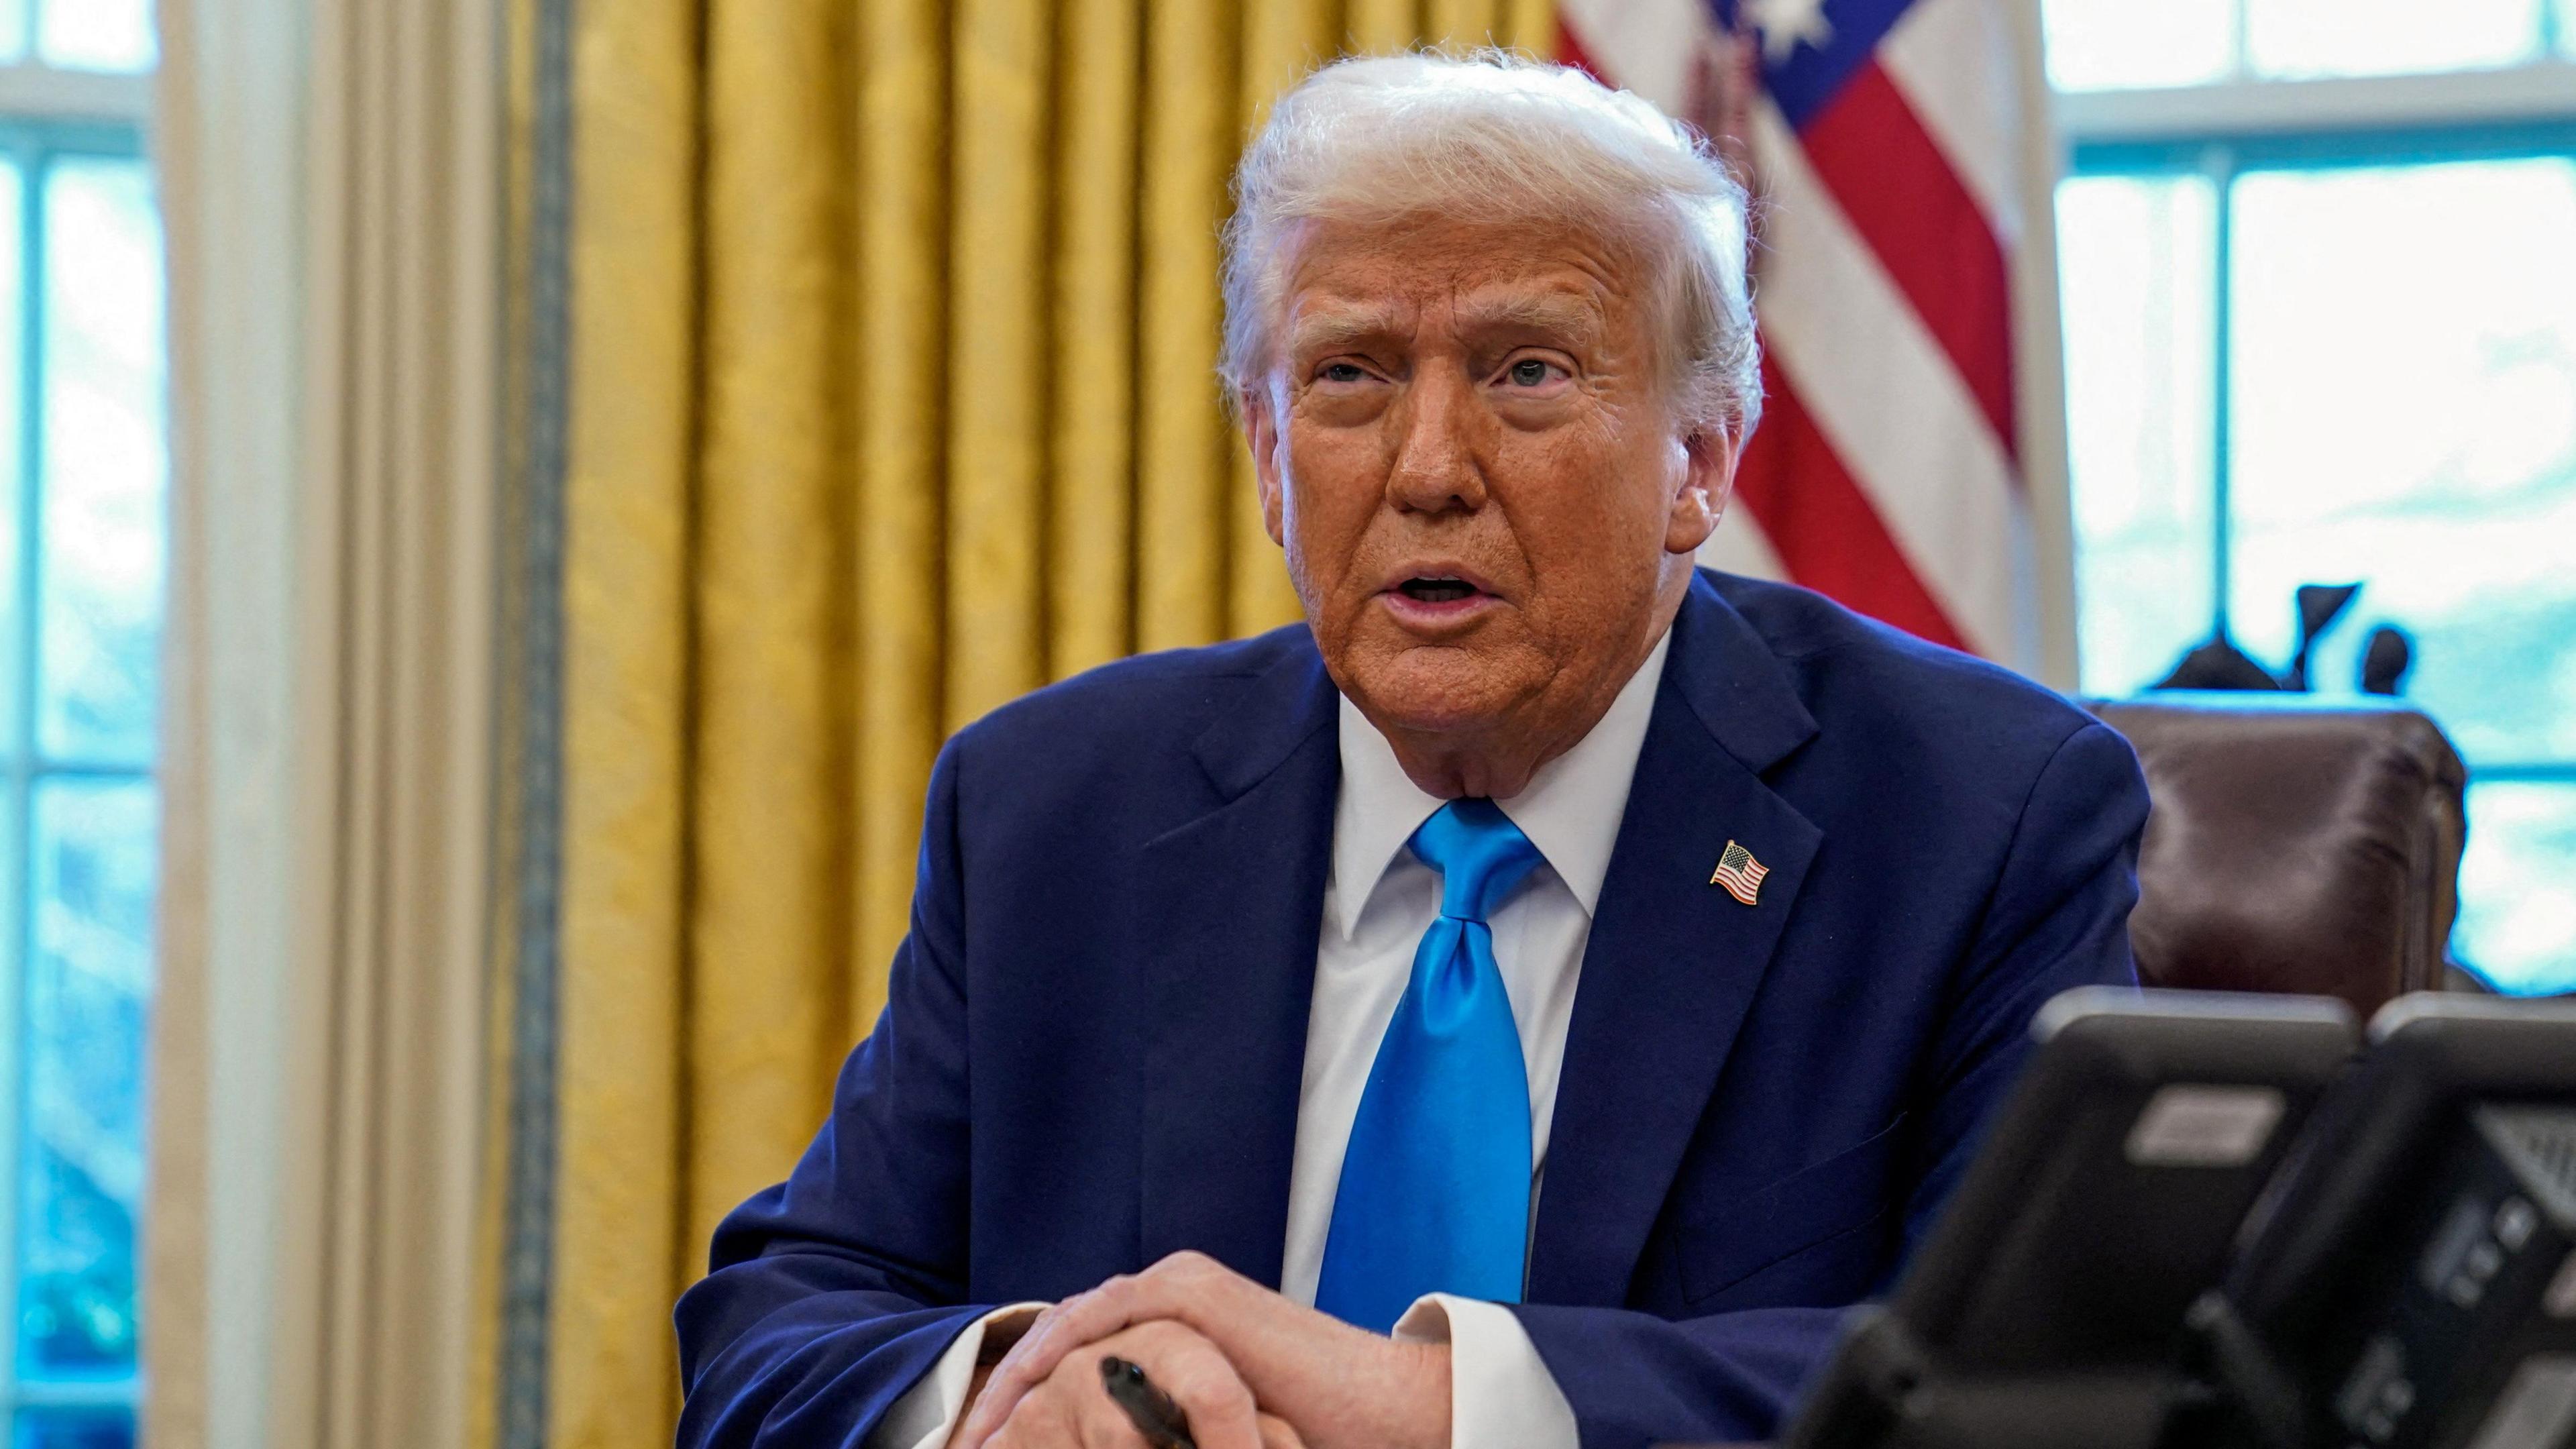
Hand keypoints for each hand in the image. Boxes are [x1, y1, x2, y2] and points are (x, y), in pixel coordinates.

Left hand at [951, 1319, 1304, 1448]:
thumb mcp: (1204, 1431)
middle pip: (1061, 1337)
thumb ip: (1158, 1430)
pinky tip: (1025, 1393)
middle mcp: (1166, 1293)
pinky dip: (1056, 1352)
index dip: (1026, 1404)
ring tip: (978, 1429)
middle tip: (962, 1444)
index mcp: (1169, 1323)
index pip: (1076, 1356)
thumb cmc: (1305, 1430)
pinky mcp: (1188, 1292)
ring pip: (1069, 1323)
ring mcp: (1176, 1285)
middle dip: (1008, 1392)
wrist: (1375, 1411)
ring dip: (1018, 1376)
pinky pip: (1100, 1317)